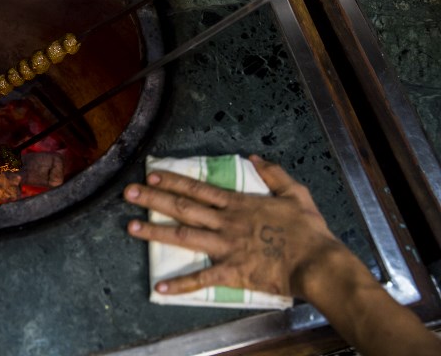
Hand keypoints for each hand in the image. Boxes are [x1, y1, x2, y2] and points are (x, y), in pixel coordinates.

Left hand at [124, 155, 343, 297]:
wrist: (317, 262)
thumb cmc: (308, 230)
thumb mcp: (295, 193)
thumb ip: (274, 174)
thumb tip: (255, 157)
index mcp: (238, 204)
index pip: (198, 188)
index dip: (173, 180)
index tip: (151, 174)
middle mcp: (226, 222)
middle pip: (183, 207)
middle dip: (154, 198)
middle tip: (128, 192)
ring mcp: (226, 247)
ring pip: (184, 236)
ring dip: (156, 232)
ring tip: (131, 227)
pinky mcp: (231, 271)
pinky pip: (202, 279)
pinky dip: (180, 285)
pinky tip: (159, 288)